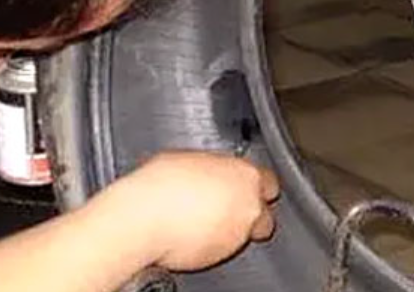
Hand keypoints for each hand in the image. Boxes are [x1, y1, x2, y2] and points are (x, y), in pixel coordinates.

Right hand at [101, 152, 279, 271]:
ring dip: (234, 227)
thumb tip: (211, 170)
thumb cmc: (161, 183)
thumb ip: (214, 167)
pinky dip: (215, 241)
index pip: (268, 182)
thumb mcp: (191, 158)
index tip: (243, 186)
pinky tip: (195, 232)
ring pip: (247, 233)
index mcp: (245, 176)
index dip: (254, 185)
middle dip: (250, 211)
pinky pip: (225, 247)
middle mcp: (248, 205)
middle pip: (264, 213)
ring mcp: (237, 233)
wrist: (144, 216)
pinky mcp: (220, 255)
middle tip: (228, 205)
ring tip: (208, 220)